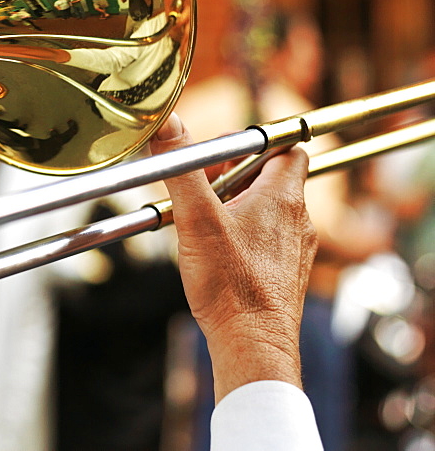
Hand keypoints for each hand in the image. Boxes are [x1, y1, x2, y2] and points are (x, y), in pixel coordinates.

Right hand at [151, 113, 316, 401]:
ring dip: (234, 205)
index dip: (253, 144)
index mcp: (283, 196)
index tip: (220, 154)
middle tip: (201, 187)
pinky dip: (240, 232)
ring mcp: (293, 247)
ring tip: (202, 221)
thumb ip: (182, 167)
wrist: (252, 344)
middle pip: (271, 176)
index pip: (285, 147)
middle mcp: (297, 219)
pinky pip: (265, 237)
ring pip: (266, 208)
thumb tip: (169, 123)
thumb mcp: (196, 217)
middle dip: (233, 175)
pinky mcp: (284, 271)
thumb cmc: (231, 286)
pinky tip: (214, 250)